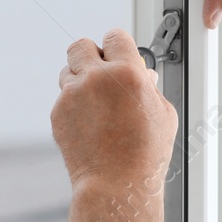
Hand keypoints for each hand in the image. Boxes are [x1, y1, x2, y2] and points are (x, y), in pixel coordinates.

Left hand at [52, 29, 178, 191]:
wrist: (115, 184)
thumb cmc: (145, 154)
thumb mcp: (163, 114)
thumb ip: (150, 88)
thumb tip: (143, 77)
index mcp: (127, 73)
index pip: (115, 36)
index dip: (118, 46)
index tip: (119, 54)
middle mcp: (96, 78)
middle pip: (81, 45)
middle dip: (91, 55)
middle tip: (100, 71)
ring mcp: (72, 95)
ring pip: (67, 71)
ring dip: (79, 79)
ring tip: (95, 102)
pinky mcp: (58, 113)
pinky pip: (63, 99)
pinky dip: (73, 106)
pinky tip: (89, 125)